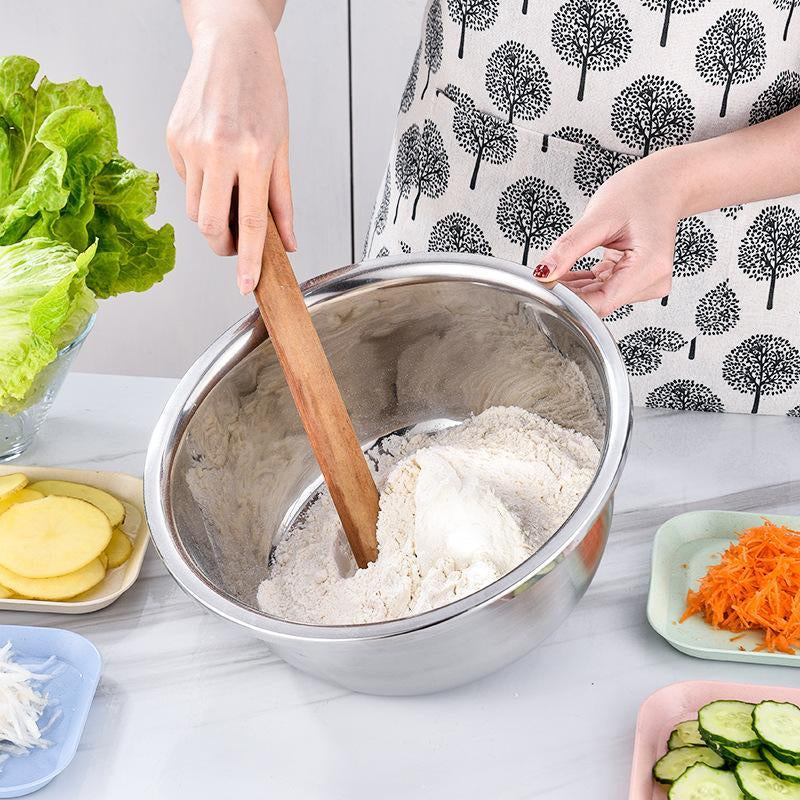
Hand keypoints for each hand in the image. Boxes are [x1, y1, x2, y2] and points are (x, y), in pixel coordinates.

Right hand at [167, 0, 294, 294]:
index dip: (247, 261)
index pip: (249, 224)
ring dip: (211, 214)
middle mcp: (218, 151)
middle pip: (210, 225)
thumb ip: (283, 200)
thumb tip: (286, 242)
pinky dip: (201, 184)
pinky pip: (185, 182)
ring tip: (229, 188)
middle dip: (221, 244)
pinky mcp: (172, 138)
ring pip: (194, 209)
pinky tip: (213, 160)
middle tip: (234, 242)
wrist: (230, 44)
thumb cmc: (263, 90)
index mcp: (253, 154)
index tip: (246, 285)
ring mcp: (190, 145)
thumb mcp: (284, 146)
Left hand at [533, 151, 686, 316]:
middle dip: (569, 294)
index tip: (546, 290)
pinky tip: (567, 274)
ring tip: (554, 271)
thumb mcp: (599, 217)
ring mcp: (646, 283)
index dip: (570, 301)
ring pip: (598, 298)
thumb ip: (569, 248)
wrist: (664, 185)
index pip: (602, 303)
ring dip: (573, 289)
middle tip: (542, 278)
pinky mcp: (636, 281)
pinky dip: (583, 284)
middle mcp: (653, 280)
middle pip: (599, 303)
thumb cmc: (642, 192)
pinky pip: (602, 290)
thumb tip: (544, 272)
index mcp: (650, 266)